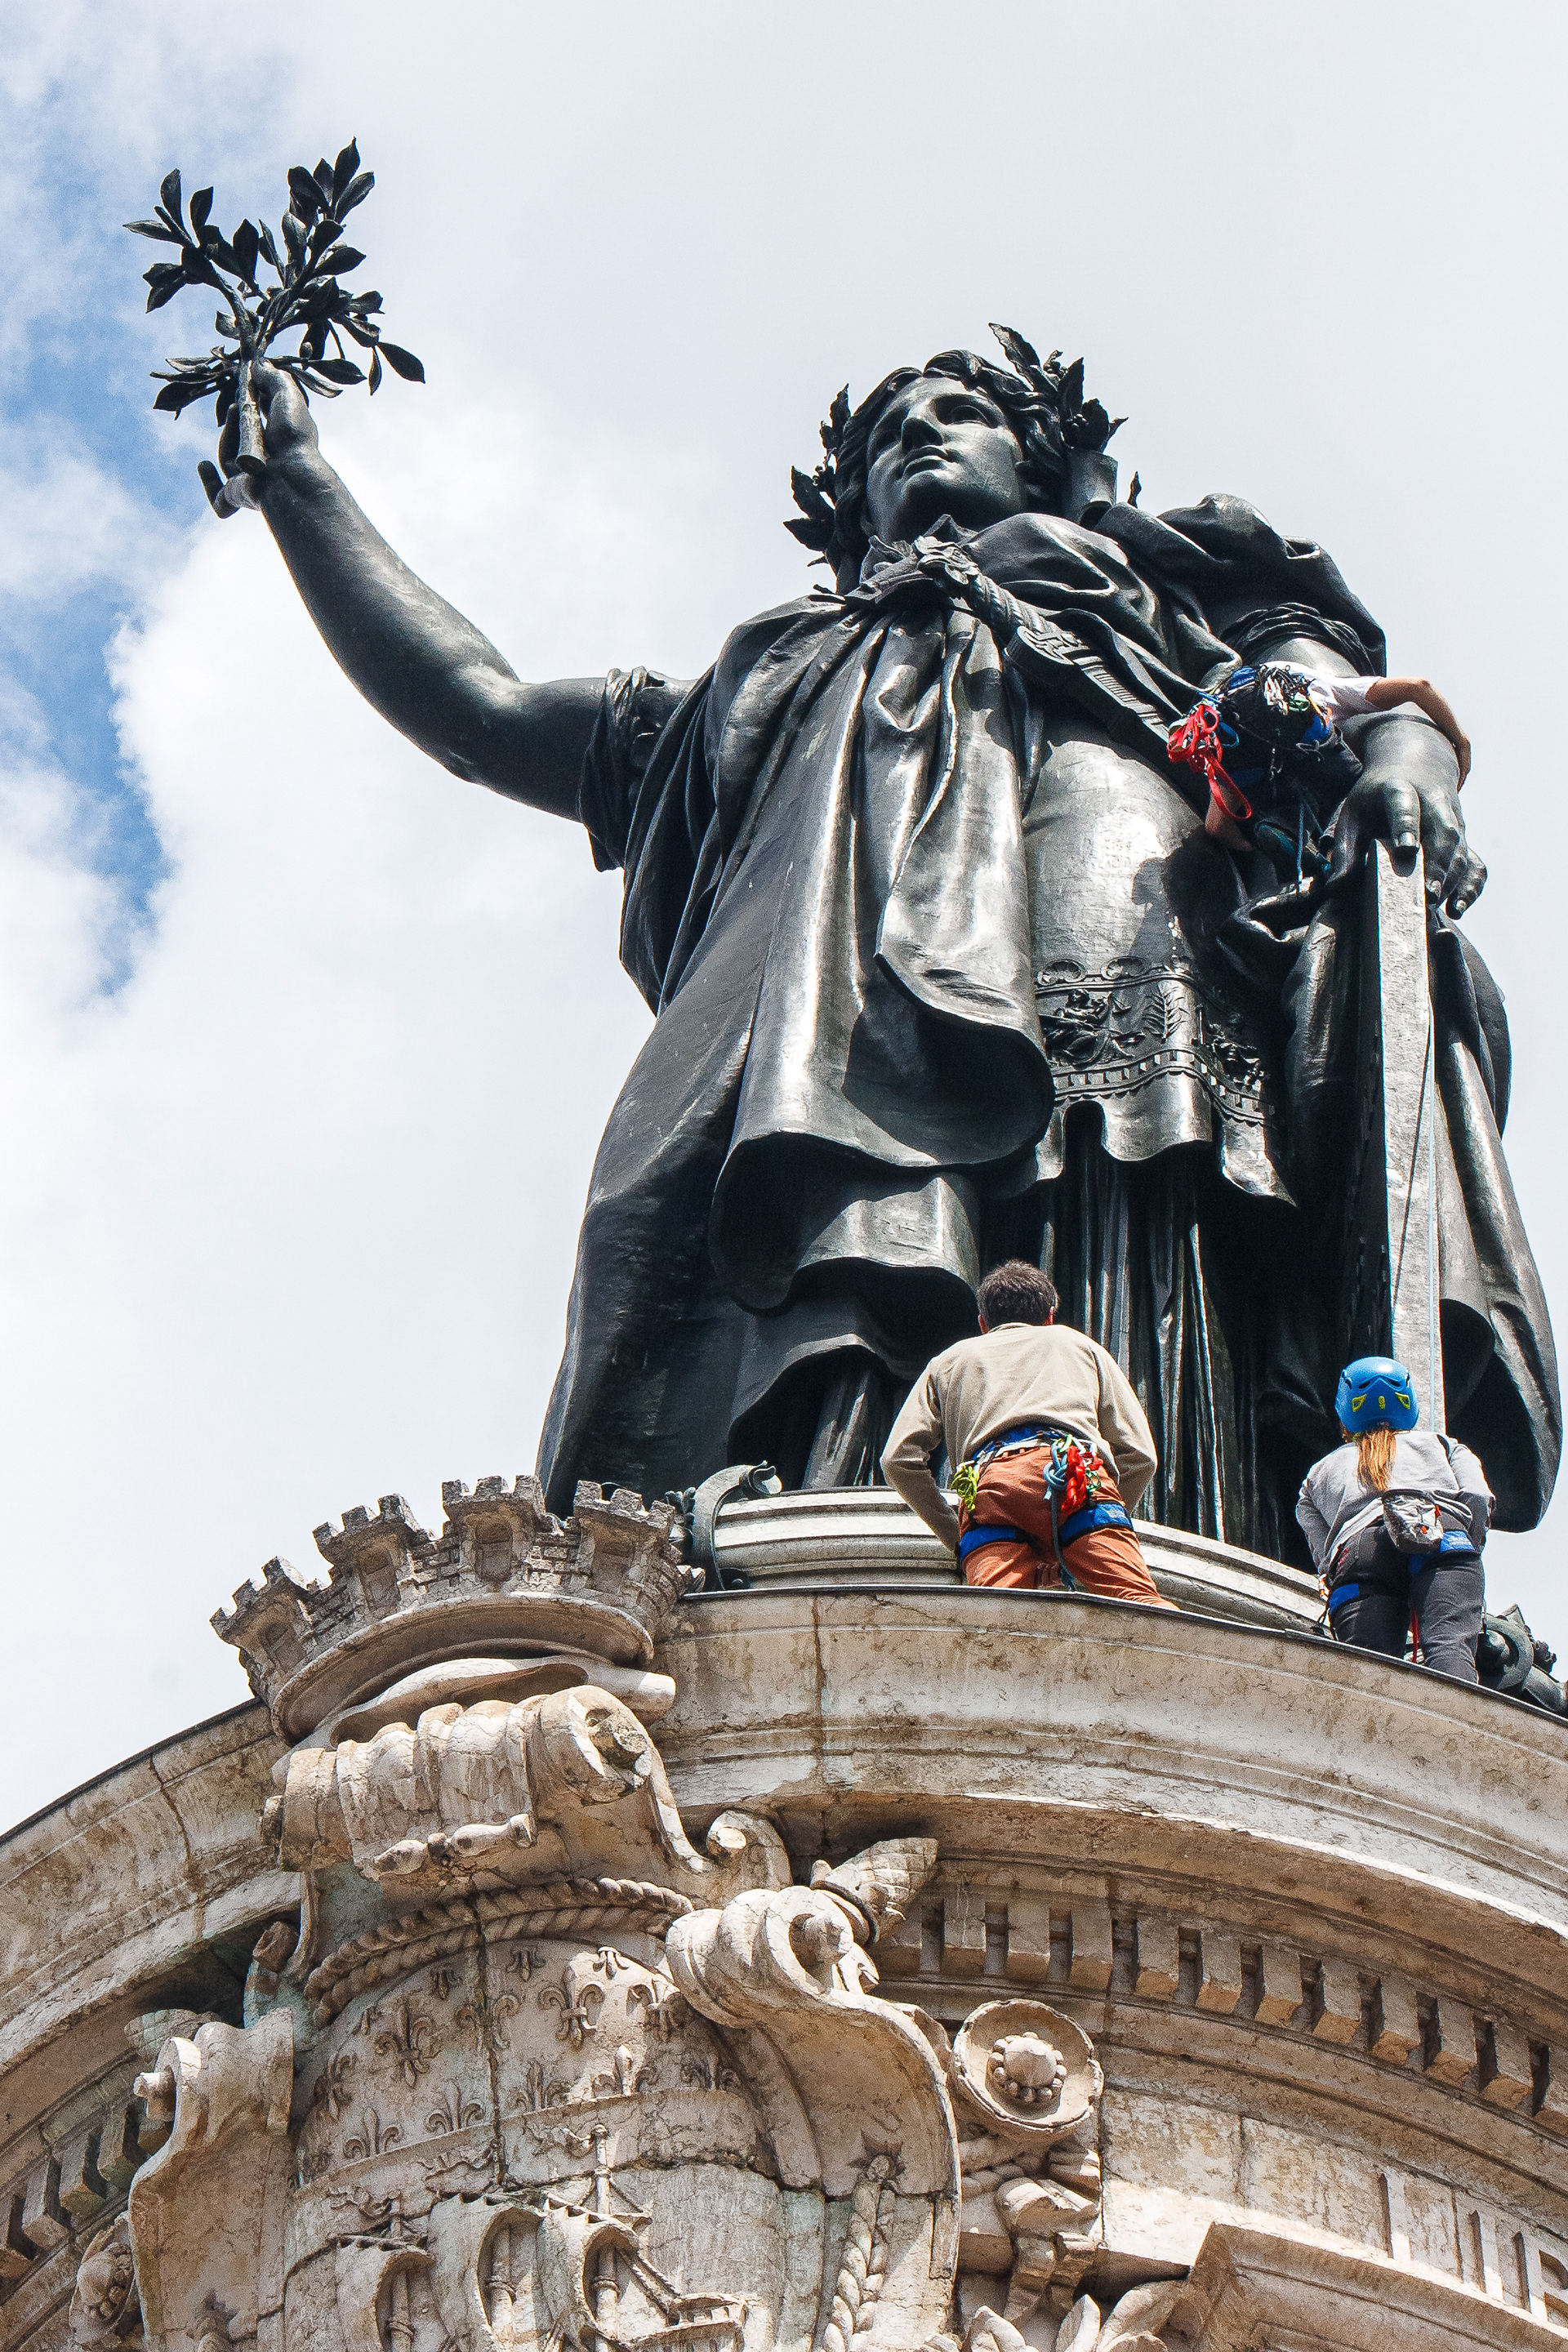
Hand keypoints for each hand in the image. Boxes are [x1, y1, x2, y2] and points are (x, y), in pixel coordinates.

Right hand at [199, 361, 321, 517]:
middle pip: (242, 443)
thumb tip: (259, 364)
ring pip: (228, 461)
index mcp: (282, 445)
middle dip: (235, 421)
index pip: (263, 427)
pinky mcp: (238, 497)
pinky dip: (210, 485)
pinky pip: (221, 501)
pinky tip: (203, 464)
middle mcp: (268, 466)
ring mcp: (252, 483)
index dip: (251, 407)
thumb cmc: (294, 436)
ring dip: (226, 437)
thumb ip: (274, 378)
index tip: (244, 388)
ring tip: (232, 411)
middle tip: (236, 403)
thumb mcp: (287, 397)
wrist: (291, 473)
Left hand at [1327, 722, 1485, 916]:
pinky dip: (1471, 886)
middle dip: (1437, 865)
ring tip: (1435, 907)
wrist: (1415, 768)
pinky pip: (1474, 862)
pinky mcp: (1464, 837)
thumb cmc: (1376, 798)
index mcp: (1399, 789)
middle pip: (1443, 833)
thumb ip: (1345, 849)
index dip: (1407, 825)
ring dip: (1451, 880)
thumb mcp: (1353, 813)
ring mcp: (1453, 820)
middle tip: (1426, 895)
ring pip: (1460, 849)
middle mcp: (1433, 802)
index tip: (1406, 849)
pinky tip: (1458, 909)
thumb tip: (1335, 888)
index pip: (1405, 806)